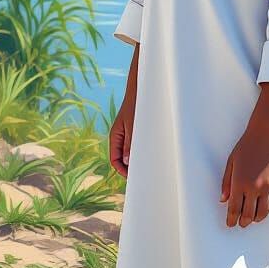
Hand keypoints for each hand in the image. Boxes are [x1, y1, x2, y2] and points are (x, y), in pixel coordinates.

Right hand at [109, 44, 139, 177]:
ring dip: (138, 161)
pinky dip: (143, 153)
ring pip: (130, 155)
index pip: (114, 161)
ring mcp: (128, 135)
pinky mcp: (137, 132)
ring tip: (151, 166)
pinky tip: (153, 155)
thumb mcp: (133, 125)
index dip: (123, 171)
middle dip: (131, 169)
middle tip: (145, 176)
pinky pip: (137, 147)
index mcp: (115, 137)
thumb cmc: (136, 106)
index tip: (135, 178)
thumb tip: (128, 163)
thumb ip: (131, 144)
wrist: (142, 89)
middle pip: (122, 160)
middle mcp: (120, 138)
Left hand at [220, 82, 268, 228]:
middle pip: (248, 214)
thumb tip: (224, 199)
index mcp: (240, 182)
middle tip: (241, 223)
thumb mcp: (231, 162)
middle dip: (243, 221)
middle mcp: (254, 187)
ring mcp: (268, 187)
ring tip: (252, 218)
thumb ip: (226, 182)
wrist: (265, 135)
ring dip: (256, 218)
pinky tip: (266, 210)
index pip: (234, 208)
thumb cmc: (246, 145)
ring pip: (263, 213)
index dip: (232, 219)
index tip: (230, 224)